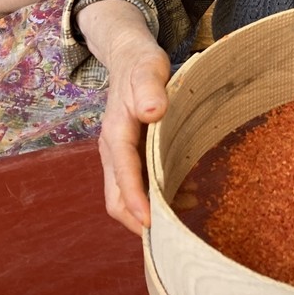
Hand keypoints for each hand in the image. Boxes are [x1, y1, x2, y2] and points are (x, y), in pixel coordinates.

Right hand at [98, 33, 172, 234]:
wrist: (127, 56)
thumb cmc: (141, 64)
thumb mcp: (149, 69)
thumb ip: (150, 89)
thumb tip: (152, 112)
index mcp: (115, 133)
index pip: (123, 175)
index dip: (135, 201)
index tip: (151, 223)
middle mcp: (112, 149)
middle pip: (116, 196)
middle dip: (137, 219)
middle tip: (169, 238)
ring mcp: (118, 154)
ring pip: (123, 194)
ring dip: (146, 212)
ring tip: (179, 223)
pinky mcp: (128, 154)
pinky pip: (134, 184)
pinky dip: (151, 198)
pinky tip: (181, 197)